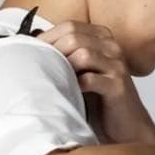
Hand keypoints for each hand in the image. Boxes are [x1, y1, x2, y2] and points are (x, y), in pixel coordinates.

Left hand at [34, 20, 154, 144]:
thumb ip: (66, 57)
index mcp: (102, 39)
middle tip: (35, 69)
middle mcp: (112, 48)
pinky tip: (67, 94)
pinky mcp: (118, 87)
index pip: (70, 26)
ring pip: (83, 54)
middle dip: (51, 51)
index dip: (47, 38)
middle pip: (74, 36)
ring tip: (51, 81)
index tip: (28, 52)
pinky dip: (75, 85)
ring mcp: (116, 66)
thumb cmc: (99, 101)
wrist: (126, 128)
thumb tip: (31, 48)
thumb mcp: (81, 73)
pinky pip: (91, 79)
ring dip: (62, 68)